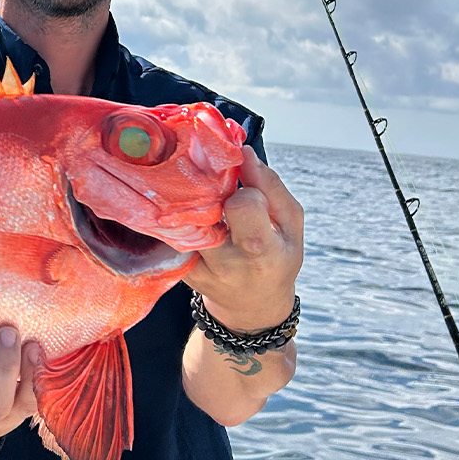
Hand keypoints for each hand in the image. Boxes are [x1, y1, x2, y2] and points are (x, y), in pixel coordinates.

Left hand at [186, 146, 302, 330]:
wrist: (251, 307)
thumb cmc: (277, 258)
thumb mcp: (290, 224)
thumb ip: (271, 186)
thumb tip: (243, 152)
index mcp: (263, 253)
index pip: (242, 206)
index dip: (244, 191)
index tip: (248, 192)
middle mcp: (226, 265)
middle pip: (204, 210)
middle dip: (208, 189)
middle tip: (216, 186)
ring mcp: (197, 269)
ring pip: (180, 219)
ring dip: (188, 200)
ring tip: (202, 198)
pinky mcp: (177, 270)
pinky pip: (169, 232)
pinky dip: (176, 216)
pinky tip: (187, 213)